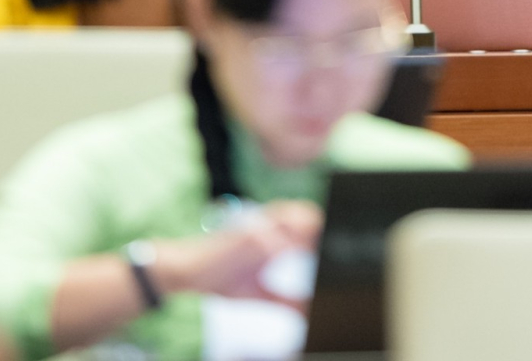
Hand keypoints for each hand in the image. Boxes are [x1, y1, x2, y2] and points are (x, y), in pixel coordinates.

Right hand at [153, 200, 321, 303]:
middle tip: (332, 255)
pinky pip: (270, 239)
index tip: (342, 254)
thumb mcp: (259, 293)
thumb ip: (284, 300)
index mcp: (278, 237)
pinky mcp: (245, 235)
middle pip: (309, 216)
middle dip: (322, 233)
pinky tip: (286, 258)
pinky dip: (282, 249)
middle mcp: (271, 227)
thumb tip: (306, 315)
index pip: (311, 227)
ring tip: (315, 253)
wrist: (189, 274)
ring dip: (307, 234)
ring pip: (294, 217)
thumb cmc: (223, 279)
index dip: (327, 237)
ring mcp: (259, 228)